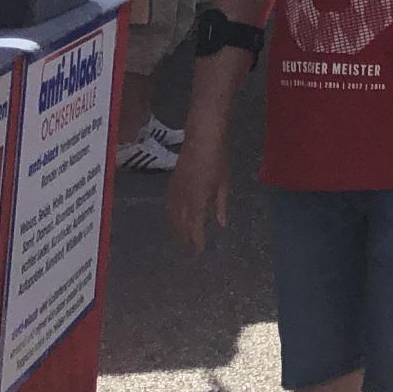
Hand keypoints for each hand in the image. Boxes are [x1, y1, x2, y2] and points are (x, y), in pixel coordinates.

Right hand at [167, 138, 228, 254]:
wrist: (201, 140)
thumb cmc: (217, 160)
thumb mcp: (223, 184)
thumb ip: (221, 206)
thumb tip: (221, 224)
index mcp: (197, 202)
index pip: (195, 228)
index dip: (196, 241)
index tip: (198, 251)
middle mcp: (182, 200)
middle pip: (181, 226)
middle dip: (186, 239)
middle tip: (191, 250)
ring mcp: (174, 192)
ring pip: (172, 218)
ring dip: (177, 230)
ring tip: (183, 240)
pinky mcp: (170, 185)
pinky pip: (169, 207)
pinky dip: (171, 217)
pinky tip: (175, 220)